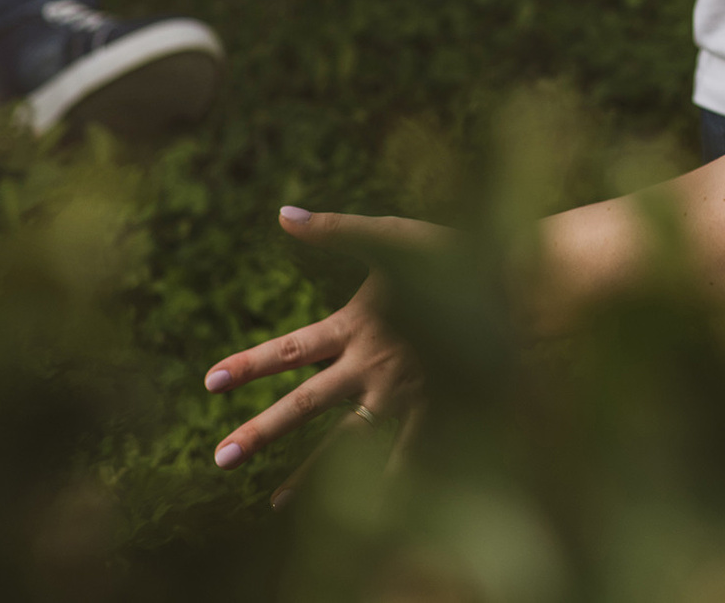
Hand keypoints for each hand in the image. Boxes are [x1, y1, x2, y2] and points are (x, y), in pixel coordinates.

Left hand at [204, 209, 450, 505]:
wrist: (514, 285)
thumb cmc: (453, 254)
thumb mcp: (392, 236)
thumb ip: (336, 230)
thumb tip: (282, 214)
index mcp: (356, 325)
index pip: (289, 349)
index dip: (249, 364)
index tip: (210, 381)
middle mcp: (371, 366)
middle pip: (305, 405)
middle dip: (261, 431)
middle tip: (220, 458)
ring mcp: (403, 393)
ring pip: (345, 441)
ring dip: (309, 473)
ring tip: (274, 502)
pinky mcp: (435, 408)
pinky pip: (405, 453)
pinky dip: (385, 483)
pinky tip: (367, 509)